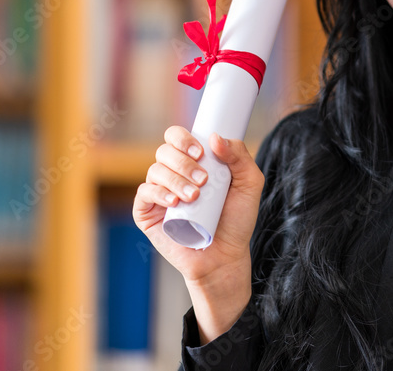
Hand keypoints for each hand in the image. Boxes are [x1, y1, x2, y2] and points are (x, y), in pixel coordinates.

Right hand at [132, 126, 264, 288]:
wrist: (225, 255)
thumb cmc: (237, 219)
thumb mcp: (249, 184)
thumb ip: (240, 156)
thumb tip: (215, 137)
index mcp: (193, 161)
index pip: (177, 136)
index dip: (183, 138)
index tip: (200, 152)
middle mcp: (173, 173)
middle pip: (165, 151)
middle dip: (184, 162)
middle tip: (204, 180)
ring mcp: (159, 192)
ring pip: (155, 170)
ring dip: (176, 179)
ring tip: (195, 197)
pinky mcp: (148, 212)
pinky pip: (144, 192)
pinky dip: (158, 193)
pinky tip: (174, 202)